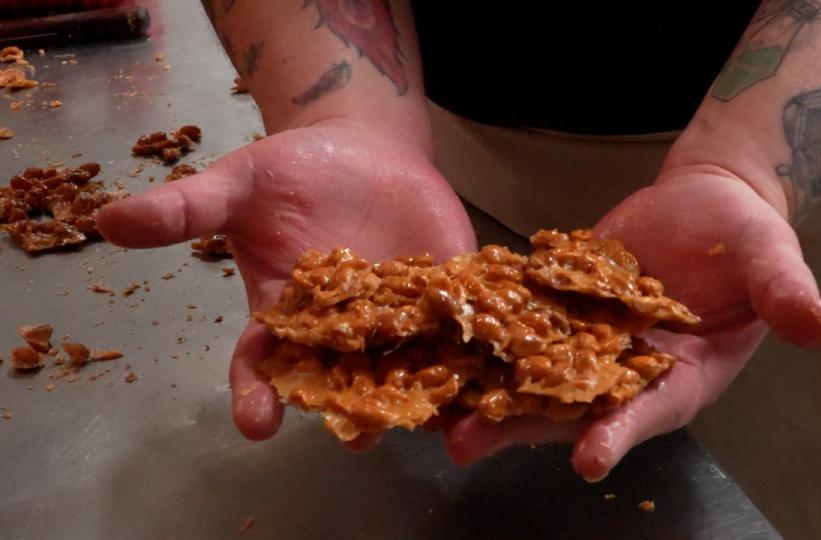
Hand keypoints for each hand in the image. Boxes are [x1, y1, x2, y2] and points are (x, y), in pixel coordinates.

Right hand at [97, 120, 476, 445]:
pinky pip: (459, 330)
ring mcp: (397, 319)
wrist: (362, 149)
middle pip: (344, 382)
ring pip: (407, 371)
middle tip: (358, 437)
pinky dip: (473, 350)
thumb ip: (186, 209)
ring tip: (437, 425)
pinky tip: (489, 372)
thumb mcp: (237, 185)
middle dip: (351, 411)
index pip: (265, 365)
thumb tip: (106, 220)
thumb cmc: (292, 171)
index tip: (254, 422)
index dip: (257, 393)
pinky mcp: (445, 296)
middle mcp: (342, 332)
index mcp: (286, 316)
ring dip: (423, 399)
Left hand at [443, 165, 820, 480]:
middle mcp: (627, 369)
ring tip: (432, 414)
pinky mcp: (557, 306)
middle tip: (468, 444)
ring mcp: (586, 340)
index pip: (651, 410)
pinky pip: (516, 325)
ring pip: (531, 374)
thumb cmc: (743, 233)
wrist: (702, 200)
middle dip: (522, 425)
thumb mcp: (769, 259)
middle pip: (572, 405)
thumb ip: (785, 293)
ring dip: (484, 392)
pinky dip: (478, 336)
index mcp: (683, 374)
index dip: (621, 432)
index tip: (589, 456)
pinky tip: (434, 347)